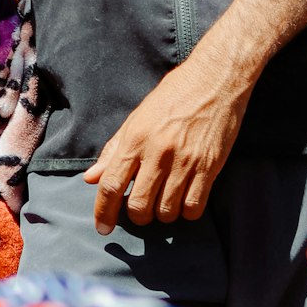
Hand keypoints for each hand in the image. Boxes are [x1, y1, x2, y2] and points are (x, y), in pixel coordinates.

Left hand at [83, 52, 247, 233]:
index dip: (103, 212)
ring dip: (163, 213)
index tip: (103, 227)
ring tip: (165, 199)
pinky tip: (185, 199)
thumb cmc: (174, 95)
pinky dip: (186, 211)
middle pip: (139, 206)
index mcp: (136, 138)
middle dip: (137, 215)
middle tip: (142, 208)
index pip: (111, 185)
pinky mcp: (209, 167)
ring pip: (166, 211)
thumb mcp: (138, 117)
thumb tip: (91, 178)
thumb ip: (114, 150)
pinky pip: (194, 207)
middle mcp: (158, 152)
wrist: (215, 79)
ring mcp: (185, 161)